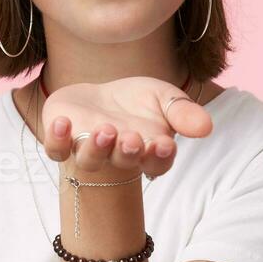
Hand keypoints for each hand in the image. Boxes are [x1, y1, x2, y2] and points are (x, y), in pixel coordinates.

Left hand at [40, 76, 213, 180]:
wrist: (100, 98)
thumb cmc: (137, 103)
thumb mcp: (164, 98)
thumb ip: (183, 112)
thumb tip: (206, 127)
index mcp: (147, 152)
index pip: (157, 164)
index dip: (159, 158)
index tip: (164, 145)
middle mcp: (117, 158)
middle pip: (123, 163)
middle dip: (127, 152)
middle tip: (131, 139)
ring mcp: (88, 151)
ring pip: (89, 161)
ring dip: (96, 149)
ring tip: (104, 131)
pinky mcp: (63, 141)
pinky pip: (56, 150)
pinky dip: (56, 139)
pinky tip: (61, 122)